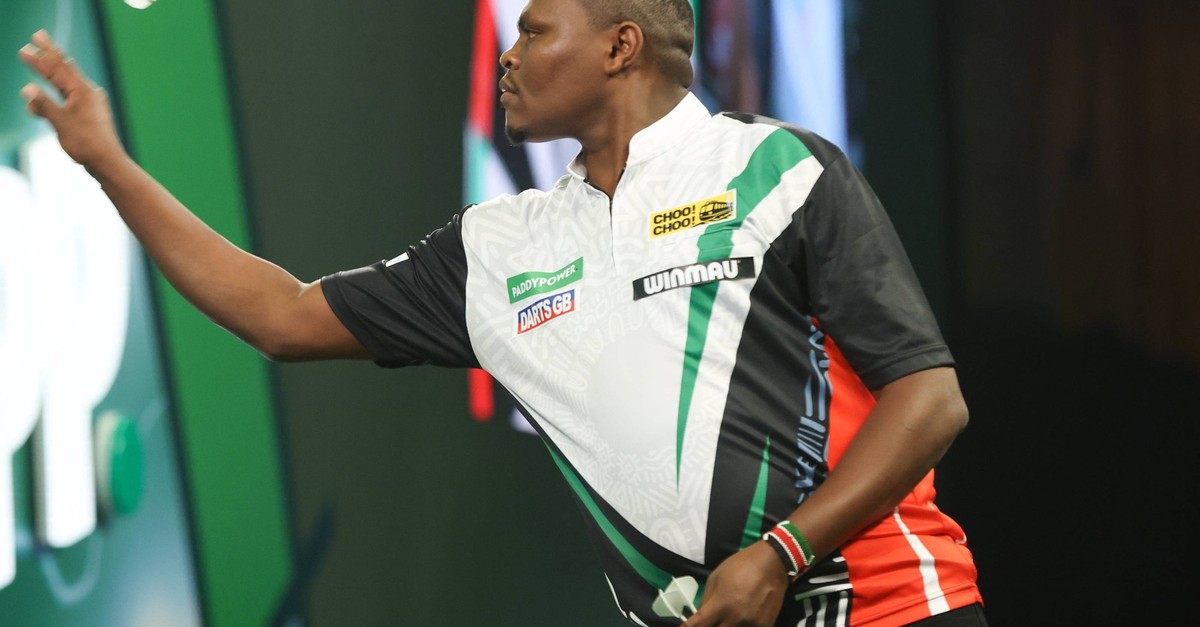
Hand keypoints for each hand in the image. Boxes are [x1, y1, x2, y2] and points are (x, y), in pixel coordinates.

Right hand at [17, 30, 126, 168]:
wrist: (107, 162)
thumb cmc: (87, 143)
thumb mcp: (60, 122)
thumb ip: (43, 104)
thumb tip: (27, 89)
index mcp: (83, 91)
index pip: (60, 66)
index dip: (45, 52)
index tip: (35, 38)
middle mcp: (87, 93)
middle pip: (62, 71)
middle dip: (46, 56)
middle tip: (35, 39)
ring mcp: (88, 104)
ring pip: (63, 85)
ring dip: (46, 77)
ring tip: (35, 64)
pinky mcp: (86, 115)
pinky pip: (65, 101)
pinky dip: (51, 100)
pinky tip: (36, 107)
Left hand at [684, 542, 787, 626]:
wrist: (771, 563)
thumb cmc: (740, 566)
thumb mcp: (716, 577)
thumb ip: (706, 600)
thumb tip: (699, 617)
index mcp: (720, 605)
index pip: (698, 626)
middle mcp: (735, 618)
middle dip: (710, 626)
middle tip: (711, 620)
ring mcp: (751, 624)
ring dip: (727, 626)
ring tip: (729, 615)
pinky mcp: (765, 625)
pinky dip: (743, 626)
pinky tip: (743, 618)